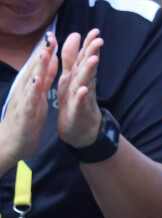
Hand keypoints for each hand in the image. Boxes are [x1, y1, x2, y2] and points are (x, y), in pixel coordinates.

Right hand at [0, 32, 57, 171]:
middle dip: (42, 53)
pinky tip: (37, 82)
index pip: (38, 66)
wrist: (13, 142)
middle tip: (50, 37)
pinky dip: (33, 91)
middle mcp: (25, 90)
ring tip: (44, 53)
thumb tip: (50, 58)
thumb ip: (45, 77)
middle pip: (34, 69)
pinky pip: (30, 101)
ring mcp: (24, 101)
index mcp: (31, 86)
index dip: (45, 51)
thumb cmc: (27, 118)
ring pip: (31, 82)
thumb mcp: (39, 95)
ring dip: (37, 68)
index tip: (53, 35)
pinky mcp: (25, 115)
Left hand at [56, 28, 103, 147]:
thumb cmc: (75, 103)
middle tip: (99, 41)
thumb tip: (75, 35)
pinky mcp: (78, 113)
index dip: (89, 45)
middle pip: (88, 68)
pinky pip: (79, 104)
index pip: (85, 58)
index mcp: (79, 77)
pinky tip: (83, 90)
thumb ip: (71, 57)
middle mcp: (83, 86)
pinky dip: (81, 97)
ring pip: (85, 84)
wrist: (80, 132)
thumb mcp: (70, 77)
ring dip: (89, 72)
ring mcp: (82, 100)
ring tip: (93, 60)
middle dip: (92, 54)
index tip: (95, 31)